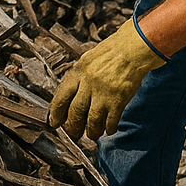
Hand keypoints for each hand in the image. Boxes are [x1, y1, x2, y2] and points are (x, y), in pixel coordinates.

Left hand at [49, 18, 165, 140]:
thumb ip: (78, 77)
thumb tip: (69, 95)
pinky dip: (108, 128)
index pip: (61, 96)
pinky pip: (111, 120)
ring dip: (90, 131)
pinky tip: (108, 130)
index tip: (54, 122)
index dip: (56, 112)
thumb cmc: (109, 53)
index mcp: (77, 72)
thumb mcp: (86, 60)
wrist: (131, 50)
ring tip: (91, 135)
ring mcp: (103, 93)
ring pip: (92, 120)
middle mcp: (88, 83)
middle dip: (72, 126)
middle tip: (72, 132)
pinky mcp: (118, 100)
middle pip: (75, 111)